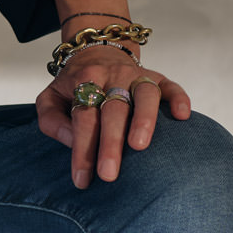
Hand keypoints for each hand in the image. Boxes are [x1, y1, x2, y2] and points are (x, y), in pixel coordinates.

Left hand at [37, 50, 192, 189]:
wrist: (96, 52)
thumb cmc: (73, 86)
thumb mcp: (50, 99)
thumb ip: (51, 120)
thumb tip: (70, 140)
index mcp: (84, 81)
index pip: (83, 117)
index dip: (82, 149)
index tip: (82, 180)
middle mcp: (112, 77)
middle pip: (113, 109)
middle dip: (110, 142)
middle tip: (109, 174)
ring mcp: (136, 76)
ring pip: (144, 94)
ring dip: (144, 120)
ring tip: (140, 146)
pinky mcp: (158, 77)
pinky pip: (171, 85)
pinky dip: (178, 98)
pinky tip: (182, 116)